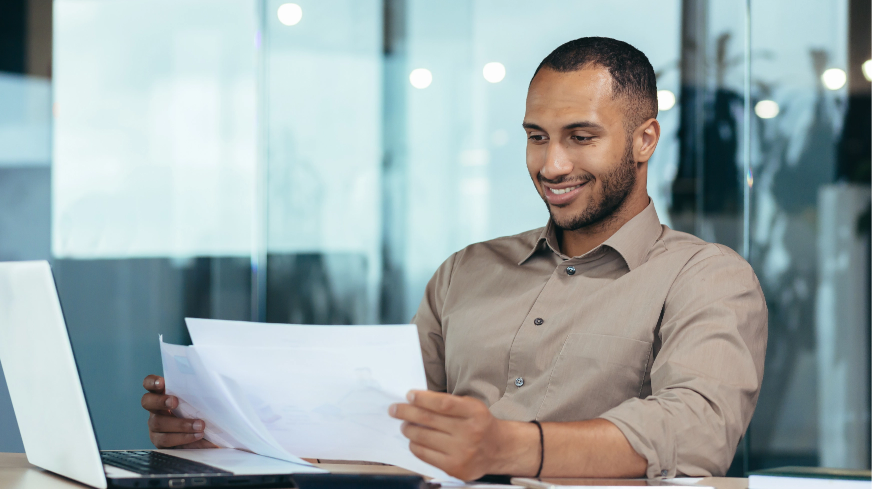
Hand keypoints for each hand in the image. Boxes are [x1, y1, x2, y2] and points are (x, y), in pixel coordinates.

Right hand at [141, 375, 217, 448]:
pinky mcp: (159, 441)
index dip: (152, 382)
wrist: (202, 436)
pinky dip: (184, 438)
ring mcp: (154, 425)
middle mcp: (155, 409)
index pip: (149, 383)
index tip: (161, 382)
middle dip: (160, 401)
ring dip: (181, 424)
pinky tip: (197, 436)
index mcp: (162, 394)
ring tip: (200, 426)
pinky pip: (166, 440)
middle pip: (147, 402)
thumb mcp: (197, 402)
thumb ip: (196, 396)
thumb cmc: (198, 412)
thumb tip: (211, 390)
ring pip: (158, 423)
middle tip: (175, 402)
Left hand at [388, 390, 538, 480]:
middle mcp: (470, 432)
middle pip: (429, 420)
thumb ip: (448, 403)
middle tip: (395, 409)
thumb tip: (415, 400)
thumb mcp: (471, 406)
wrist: (498, 449)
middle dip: (406, 412)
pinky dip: (415, 446)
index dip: (422, 399)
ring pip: (424, 437)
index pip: (442, 403)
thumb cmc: (479, 424)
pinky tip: (413, 440)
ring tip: (404, 424)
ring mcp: (462, 452)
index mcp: (475, 412)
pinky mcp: (455, 468)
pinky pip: (426, 455)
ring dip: (408, 429)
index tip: (409, 395)